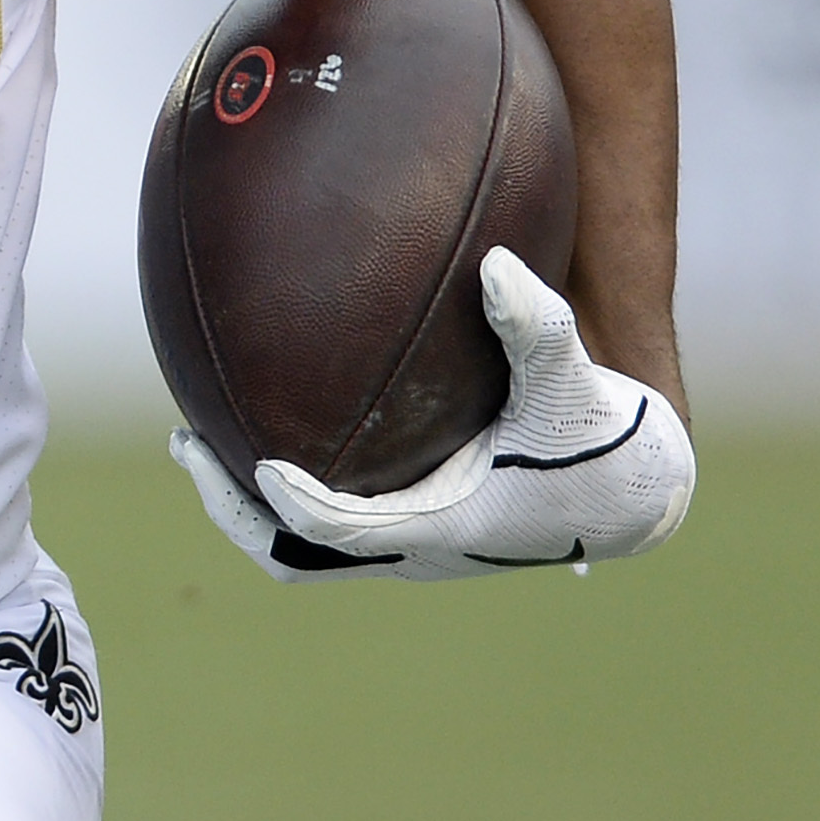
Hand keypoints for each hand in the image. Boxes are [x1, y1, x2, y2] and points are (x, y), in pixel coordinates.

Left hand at [170, 250, 694, 581]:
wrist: (633, 491)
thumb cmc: (601, 437)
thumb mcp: (575, 381)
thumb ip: (536, 326)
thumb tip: (494, 264)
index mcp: (444, 526)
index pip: (343, 530)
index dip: (292, 503)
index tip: (251, 462)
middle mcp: (416, 549)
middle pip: (295, 556)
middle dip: (235, 510)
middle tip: (187, 447)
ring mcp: (408, 545)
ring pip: (303, 550)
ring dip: (249, 506)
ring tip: (200, 442)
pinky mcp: (412, 526)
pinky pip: (331, 520)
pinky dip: (291, 489)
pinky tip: (270, 418)